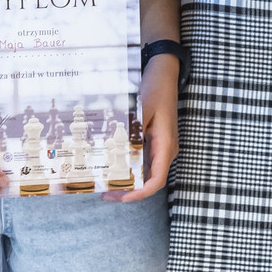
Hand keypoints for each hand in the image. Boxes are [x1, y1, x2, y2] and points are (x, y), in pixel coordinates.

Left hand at [107, 55, 177, 201]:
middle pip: (150, 180)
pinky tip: (114, 166)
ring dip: (129, 181)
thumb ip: (133, 132)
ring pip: (146, 173)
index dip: (140, 193)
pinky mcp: (155, 141)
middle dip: (129, 191)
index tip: (121, 196)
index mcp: (165, 145)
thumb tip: (117, 154)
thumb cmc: (156, 90)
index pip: (157, 180)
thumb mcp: (142, 111)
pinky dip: (130, 169)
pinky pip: (143, 162)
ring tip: (107, 184)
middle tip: (105, 194)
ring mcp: (161, 146)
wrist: (164, 74)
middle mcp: (165, 150)